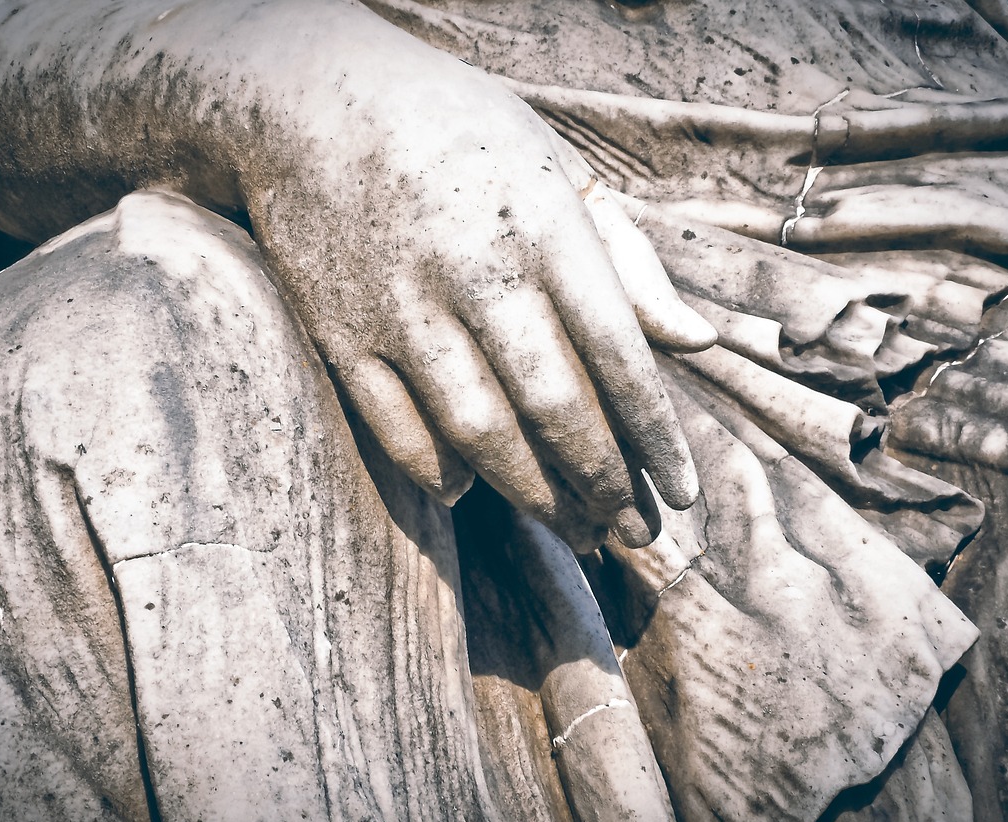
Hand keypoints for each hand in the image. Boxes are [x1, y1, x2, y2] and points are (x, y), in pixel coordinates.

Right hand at [239, 11, 713, 549]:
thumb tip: (698, 343)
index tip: (682, 495)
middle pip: (554, 407)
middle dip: (605, 485)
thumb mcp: (558, 169)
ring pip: (478, 430)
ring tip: (574, 530)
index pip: (618, 354)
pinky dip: (434, 471)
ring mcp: (400, 305)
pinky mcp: (339, 330)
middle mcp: (475, 270)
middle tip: (634, 534)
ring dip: (534, 495)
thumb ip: (630, 260)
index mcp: (544, 225)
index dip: (655, 437)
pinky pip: (393, 426)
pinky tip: (470, 492)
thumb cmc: (459, 133)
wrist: (309, 100)